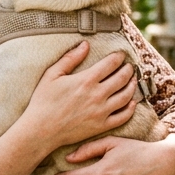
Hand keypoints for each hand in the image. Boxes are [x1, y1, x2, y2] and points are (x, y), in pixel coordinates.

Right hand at [21, 42, 136, 152]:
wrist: (41, 130)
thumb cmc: (43, 101)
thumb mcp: (52, 75)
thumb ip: (70, 59)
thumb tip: (85, 44)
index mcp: (86, 80)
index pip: (110, 64)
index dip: (118, 57)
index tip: (120, 55)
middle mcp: (98, 95)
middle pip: (122, 78)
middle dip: (128, 69)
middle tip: (129, 66)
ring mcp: (101, 112)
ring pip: (126, 96)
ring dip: (132, 85)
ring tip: (133, 80)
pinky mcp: (101, 126)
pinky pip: (123, 117)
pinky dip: (131, 108)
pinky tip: (132, 102)